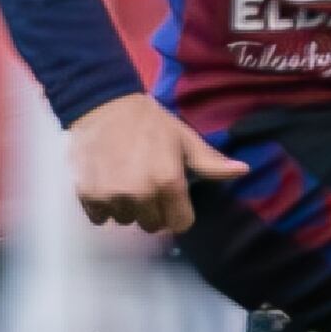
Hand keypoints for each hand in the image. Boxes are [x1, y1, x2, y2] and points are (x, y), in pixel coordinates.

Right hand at [67, 92, 245, 236]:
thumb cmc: (149, 122)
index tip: (172, 199)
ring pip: (126, 221)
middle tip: (147, 184)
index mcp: (168, 182)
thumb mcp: (185, 139)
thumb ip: (211, 162)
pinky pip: (100, 217)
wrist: (102, 106)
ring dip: (128, 208)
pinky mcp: (88, 196)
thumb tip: (242, 171)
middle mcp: (140, 194)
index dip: (179, 213)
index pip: (180, 223)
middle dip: (153, 210)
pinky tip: (108, 183)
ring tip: (126, 181)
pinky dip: (104, 206)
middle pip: (153, 225)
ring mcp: (112, 197)